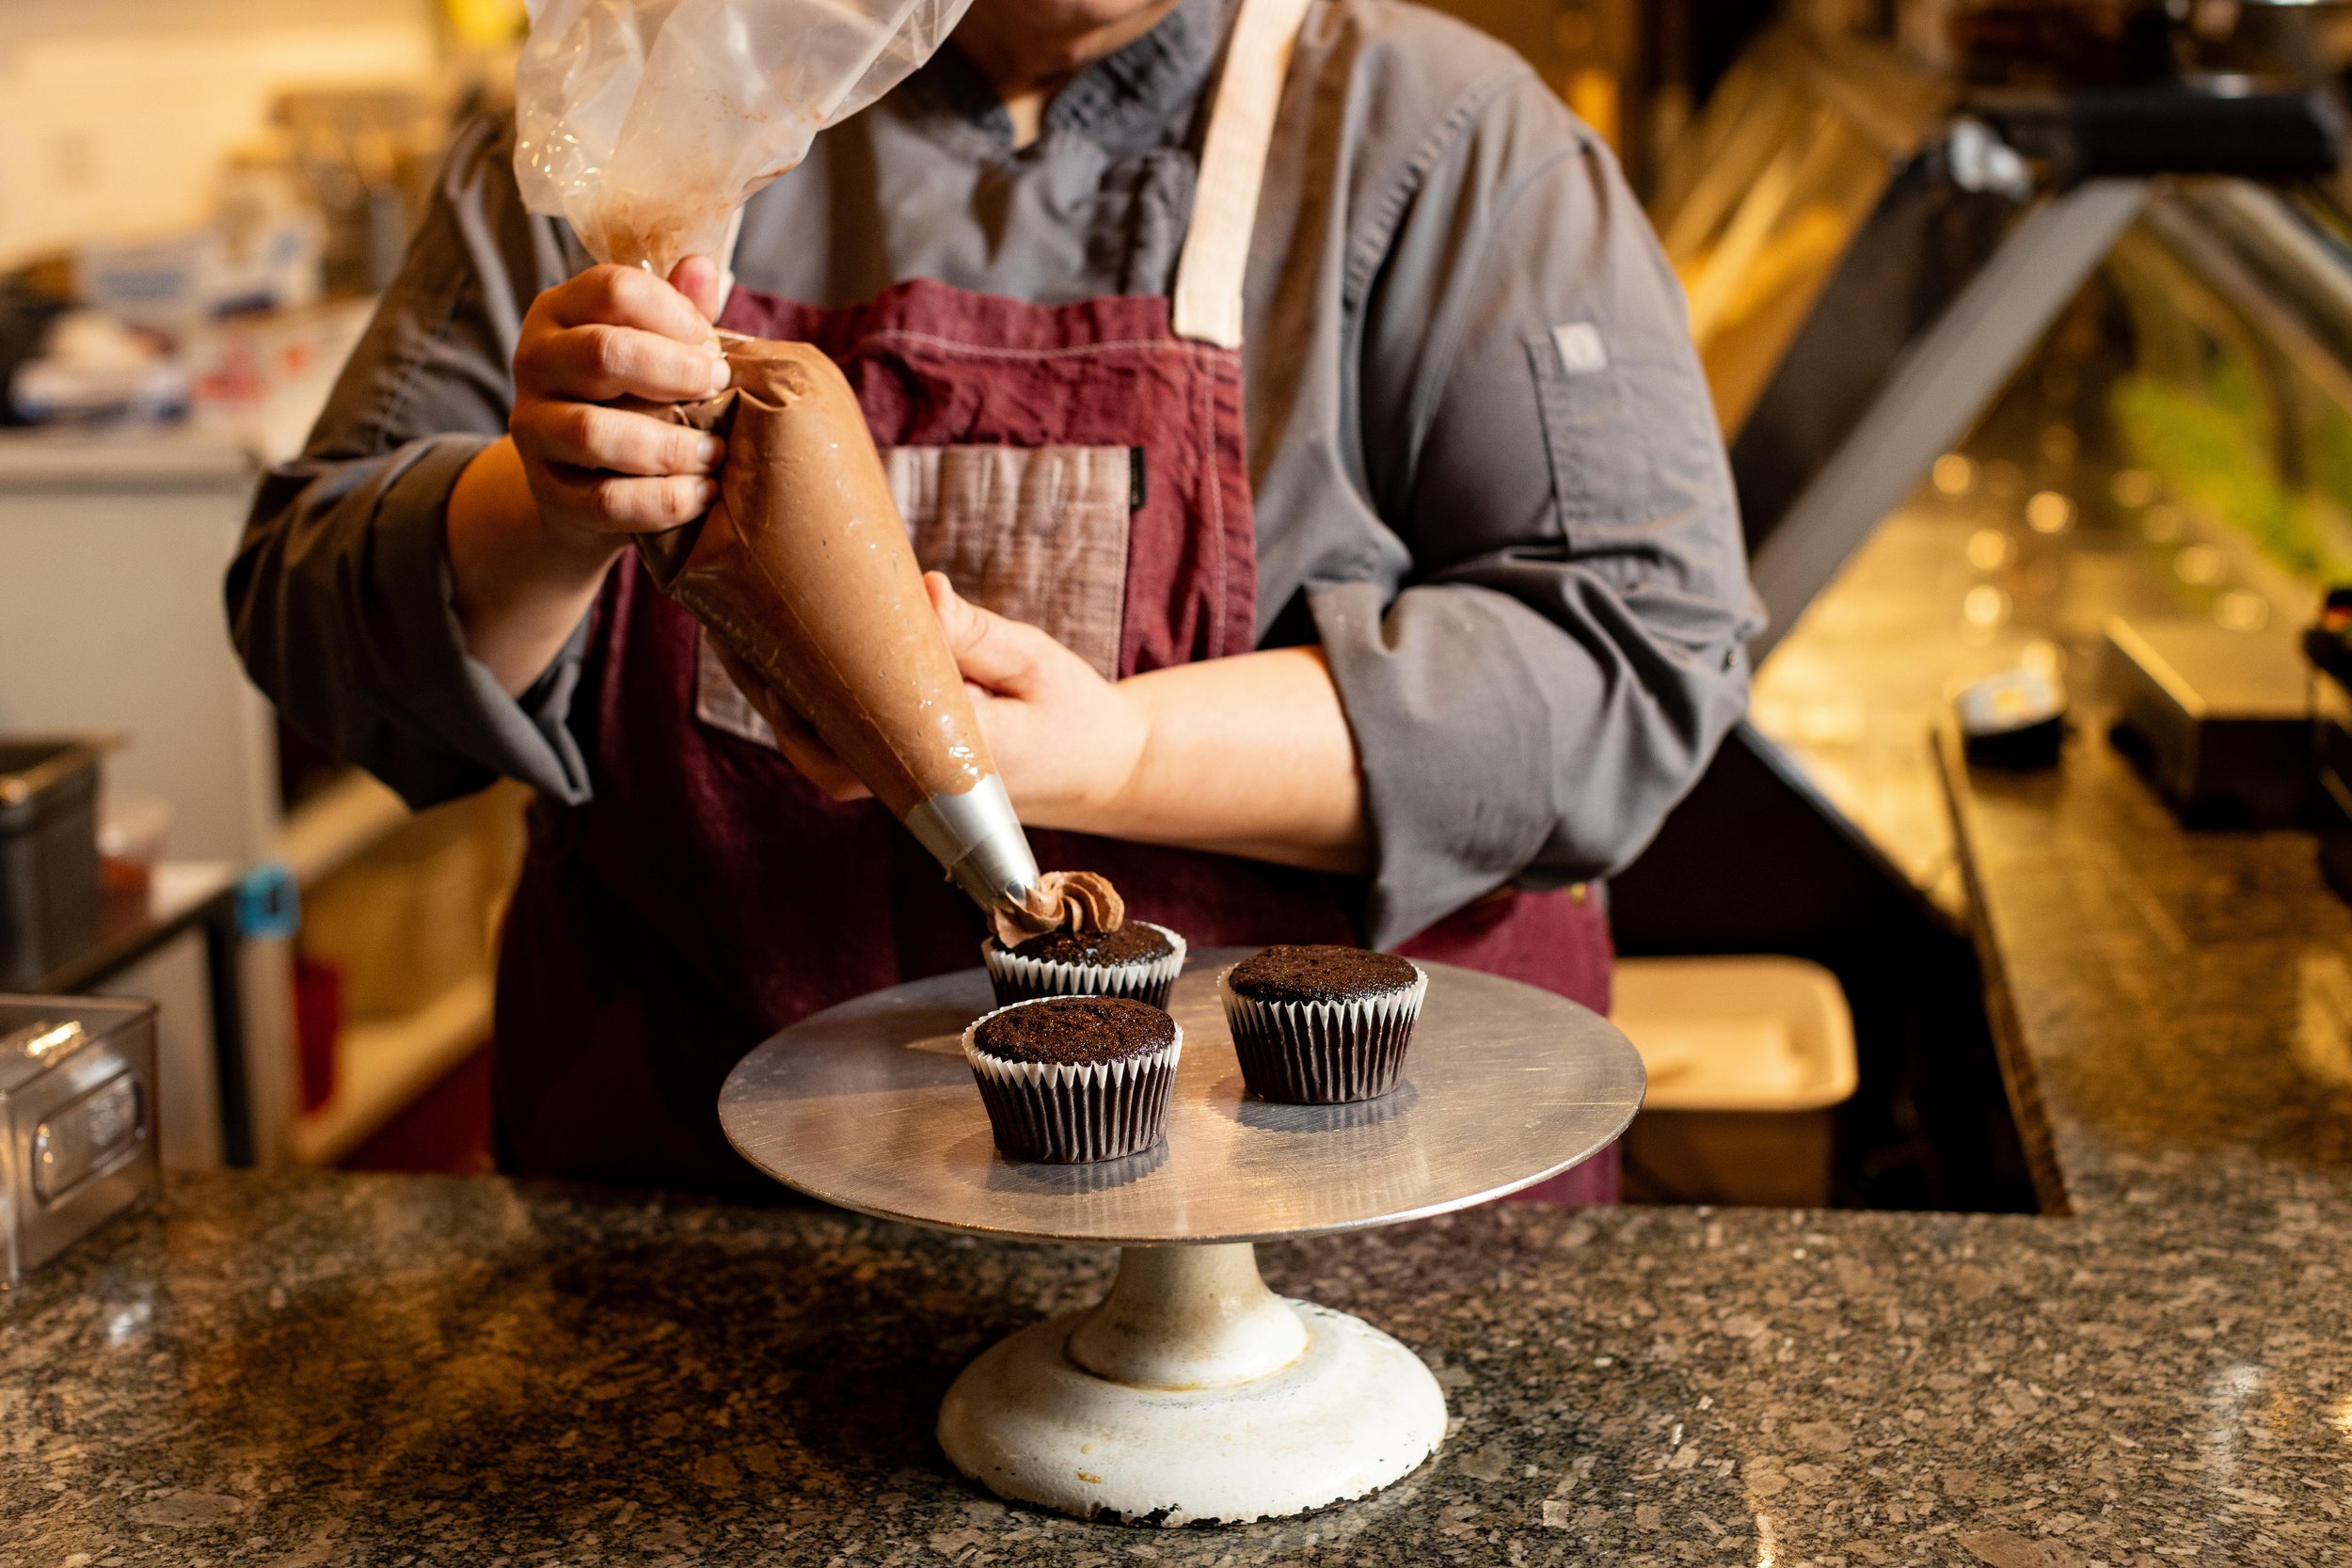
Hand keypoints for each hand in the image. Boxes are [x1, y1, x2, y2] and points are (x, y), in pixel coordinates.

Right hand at [507, 256, 732, 556]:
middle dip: (674, 373)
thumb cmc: (630, 394)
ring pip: (594, 433)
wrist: (582, 477)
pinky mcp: (548, 491)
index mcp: (560, 311)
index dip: (675, 316)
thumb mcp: (651, 343)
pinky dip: (662, 501)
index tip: (714, 350)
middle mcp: (535, 361)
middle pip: (602, 353)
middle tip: (720, 391)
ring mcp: (533, 428)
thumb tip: (702, 267)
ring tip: (715, 453)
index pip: (614, 289)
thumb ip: (678, 308)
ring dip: (669, 446)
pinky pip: (605, 501)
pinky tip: (703, 493)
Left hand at [724, 574, 1150, 818]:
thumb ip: (978, 635)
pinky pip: (843, 744)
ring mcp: (906, 784)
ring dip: (781, 694)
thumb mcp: (1035, 663)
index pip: (849, 739)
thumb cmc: (1072, 713)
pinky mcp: (906, 771)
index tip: (760, 638)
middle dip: (768, 687)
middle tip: (729, 618)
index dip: (793, 694)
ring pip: (822, 750)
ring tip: (742, 626)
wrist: (1102, 769)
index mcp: (947, 761)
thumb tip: (921, 590)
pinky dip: (811, 701)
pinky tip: (789, 649)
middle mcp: (915, 782)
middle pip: (815, 750)